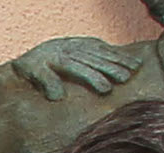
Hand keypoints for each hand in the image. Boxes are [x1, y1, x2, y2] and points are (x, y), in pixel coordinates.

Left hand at [7, 38, 143, 98]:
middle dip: (111, 68)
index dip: (93, 78)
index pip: (79, 68)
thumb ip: (44, 82)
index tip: (107, 90)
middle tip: (126, 79)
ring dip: (118, 59)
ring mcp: (77, 44)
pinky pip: (99, 45)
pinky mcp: (82, 42)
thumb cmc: (30, 69)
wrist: (28, 54)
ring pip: (101, 51)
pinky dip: (114, 51)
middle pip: (94, 59)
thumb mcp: (32, 74)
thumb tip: (57, 97)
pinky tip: (126, 58)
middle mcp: (70, 48)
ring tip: (135, 68)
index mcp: (59, 57)